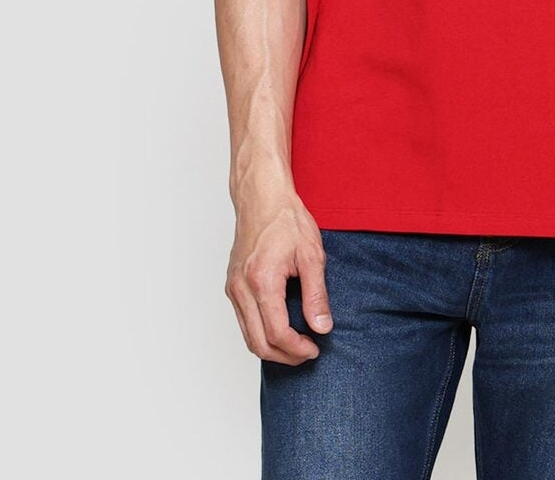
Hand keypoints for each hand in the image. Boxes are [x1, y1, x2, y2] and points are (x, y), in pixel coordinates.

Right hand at [224, 187, 333, 365]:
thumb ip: (316, 294)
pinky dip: (261, 333)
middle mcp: (241, 288)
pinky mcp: (232, 285)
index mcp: (262, 281)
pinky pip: (243, 321)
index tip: (315, 349)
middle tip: (308, 353)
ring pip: (247, 336)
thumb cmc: (286, 219)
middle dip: (285, 356)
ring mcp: (233, 288)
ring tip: (297, 345)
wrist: (262, 197)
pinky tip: (281, 328)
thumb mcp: (311, 254)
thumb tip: (322, 327)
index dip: (297, 349)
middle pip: (258, 343)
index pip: (276, 333)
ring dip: (272, 348)